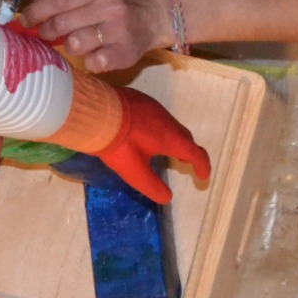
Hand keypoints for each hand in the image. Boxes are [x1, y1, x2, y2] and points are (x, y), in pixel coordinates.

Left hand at [17, 0, 171, 72]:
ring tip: (74, 42)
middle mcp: (110, 6)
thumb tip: (33, 10)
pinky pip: (94, 62)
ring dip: (68, 45)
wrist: (159, 13)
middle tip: (43, 33)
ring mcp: (119, 30)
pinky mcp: (127, 52)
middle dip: (46, 30)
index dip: (36, 11)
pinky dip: (89, 61)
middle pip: (62, 23)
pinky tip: (93, 55)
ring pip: (75, 43)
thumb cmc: (121, 0)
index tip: (24, 19)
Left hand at [91, 87, 211, 203]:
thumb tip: (167, 197)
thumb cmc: (119, 144)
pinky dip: (159, 129)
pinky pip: (156, 116)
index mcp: (170, 138)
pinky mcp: (139, 100)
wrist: (95, 112)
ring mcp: (152, 107)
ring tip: (166, 150)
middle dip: (188, 151)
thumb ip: (152, 186)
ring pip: (170, 125)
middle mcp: (166, 120)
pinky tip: (144, 134)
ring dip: (173, 139)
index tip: (202, 176)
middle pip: (184, 137)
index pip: (195, 152)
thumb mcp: (135, 172)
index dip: (202, 166)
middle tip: (185, 162)